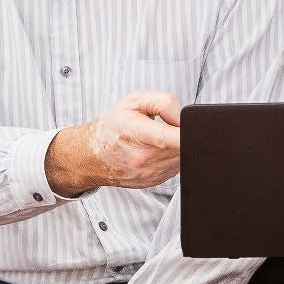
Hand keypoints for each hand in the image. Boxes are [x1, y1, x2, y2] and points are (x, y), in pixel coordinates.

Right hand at [47, 91, 182, 195]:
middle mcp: (145, 159)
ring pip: (184, 157)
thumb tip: (183, 116)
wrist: (90, 156)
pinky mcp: (157, 181)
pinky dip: (174, 155)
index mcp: (136, 134)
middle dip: (184, 133)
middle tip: (169, 125)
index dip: (188, 133)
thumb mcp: (133, 101)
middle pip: (184, 146)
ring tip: (161, 137)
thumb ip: (163, 102)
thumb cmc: (111, 127)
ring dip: (180, 145)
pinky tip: (159, 149)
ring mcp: (152, 173)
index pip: (171, 138)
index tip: (193, 127)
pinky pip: (177, 166)